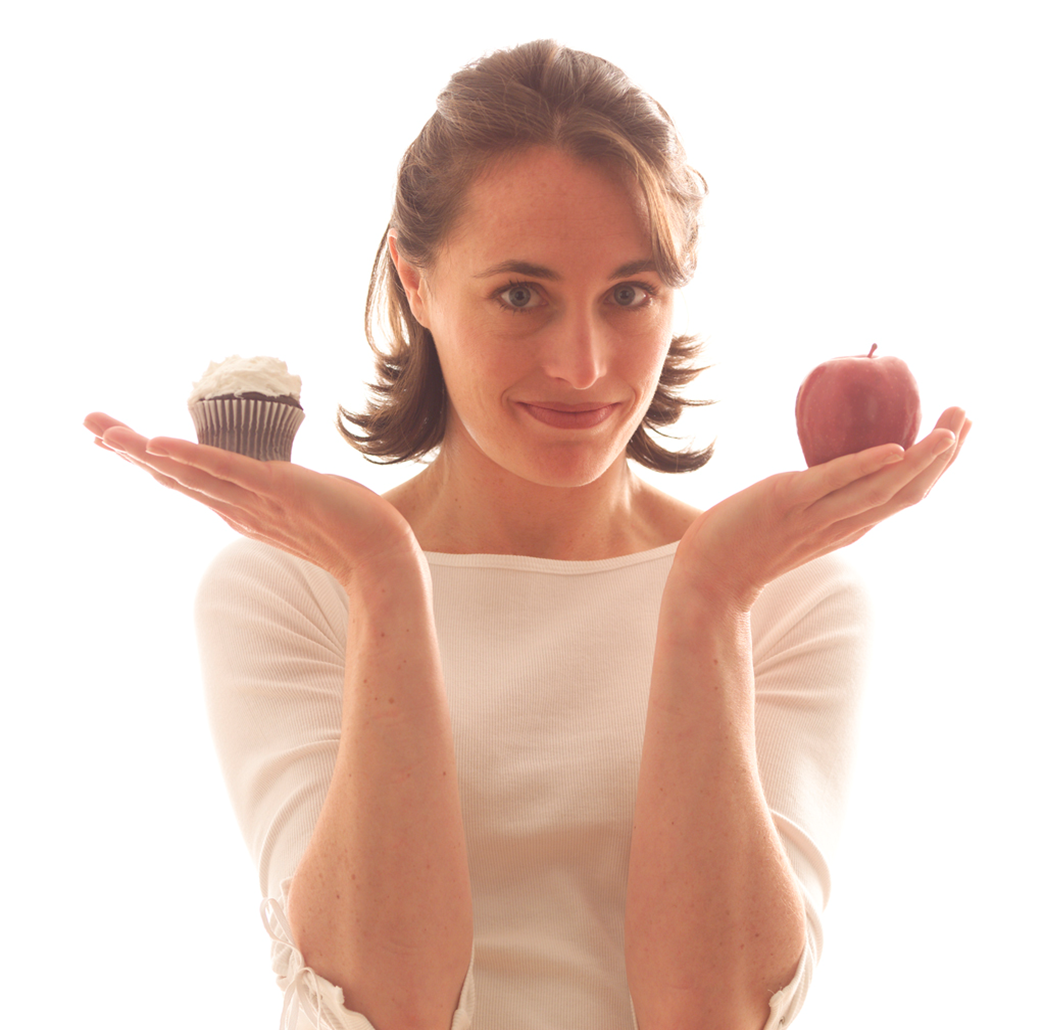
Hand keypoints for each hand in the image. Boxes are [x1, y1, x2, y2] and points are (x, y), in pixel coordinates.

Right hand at [84, 413, 421, 586]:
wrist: (381, 557)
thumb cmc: (350, 531)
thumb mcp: (305, 506)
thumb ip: (282, 496)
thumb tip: (275, 481)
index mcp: (244, 510)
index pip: (188, 481)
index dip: (152, 461)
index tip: (116, 441)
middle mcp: (240, 509)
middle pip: (175, 476)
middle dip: (131, 451)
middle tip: (89, 426)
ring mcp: (255, 503)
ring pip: (190, 473)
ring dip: (146, 451)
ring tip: (106, 431)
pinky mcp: (278, 491)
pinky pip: (228, 471)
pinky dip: (193, 458)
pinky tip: (160, 445)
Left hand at [673, 407, 971, 612]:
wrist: (706, 579)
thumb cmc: (744, 545)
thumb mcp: (795, 521)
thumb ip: (820, 501)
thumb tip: (828, 470)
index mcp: (849, 527)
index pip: (907, 496)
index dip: (939, 465)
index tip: (958, 431)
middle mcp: (842, 525)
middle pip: (908, 491)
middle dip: (945, 454)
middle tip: (966, 414)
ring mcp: (816, 516)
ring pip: (882, 491)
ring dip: (922, 459)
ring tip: (948, 428)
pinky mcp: (785, 503)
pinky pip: (831, 484)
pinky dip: (864, 467)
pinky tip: (893, 449)